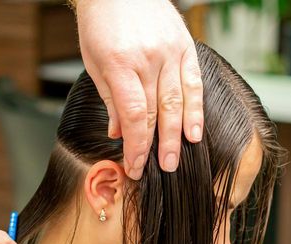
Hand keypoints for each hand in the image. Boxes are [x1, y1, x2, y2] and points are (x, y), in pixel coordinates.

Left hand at [76, 0, 203, 179]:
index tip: (136, 166)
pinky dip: (196, 109)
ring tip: (177, 160)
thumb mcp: (94, 62)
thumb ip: (110, 99)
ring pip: (178, 101)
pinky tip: (195, 131)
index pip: (133, 114)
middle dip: (157, 146)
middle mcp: (147, 58)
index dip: (136, 145)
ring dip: (178, 135)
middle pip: (157, 111)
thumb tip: (119, 134)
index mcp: (120, 63)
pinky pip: (194, 83)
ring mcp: (170, 51)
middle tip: (160, 171)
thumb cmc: (102, 24)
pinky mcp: (185, 46)